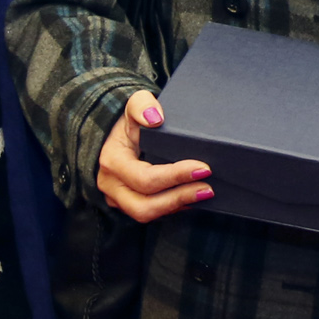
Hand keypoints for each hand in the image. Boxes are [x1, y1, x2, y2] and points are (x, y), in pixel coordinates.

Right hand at [98, 90, 212, 222]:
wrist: (120, 132)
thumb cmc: (130, 119)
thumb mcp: (134, 104)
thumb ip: (142, 105)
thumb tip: (154, 118)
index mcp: (112, 161)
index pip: (145, 178)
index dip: (175, 176)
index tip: (203, 168)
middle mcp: (111, 185)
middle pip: (144, 206)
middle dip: (179, 198)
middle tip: (208, 188)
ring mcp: (118, 198)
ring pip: (147, 214)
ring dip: (178, 206)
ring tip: (204, 193)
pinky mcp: (129, 203)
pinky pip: (152, 212)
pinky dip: (175, 207)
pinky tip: (194, 197)